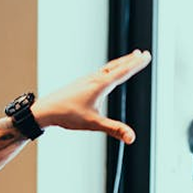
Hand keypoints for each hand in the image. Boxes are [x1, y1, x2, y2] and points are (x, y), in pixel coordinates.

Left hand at [32, 49, 151, 144]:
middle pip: (117, 66)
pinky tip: (107, 73)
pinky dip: (109, 69)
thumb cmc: (68, 116)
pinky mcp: (80, 83)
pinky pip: (100, 72)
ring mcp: (86, 79)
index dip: (137, 64)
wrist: (45, 110)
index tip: (147, 55)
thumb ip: (114, 129)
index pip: (123, 72)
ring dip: (121, 63)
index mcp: (100, 85)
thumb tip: (132, 138)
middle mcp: (94, 79)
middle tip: (143, 54)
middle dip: (131, 60)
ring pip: (108, 68)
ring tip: (129, 59)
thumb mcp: (93, 124)